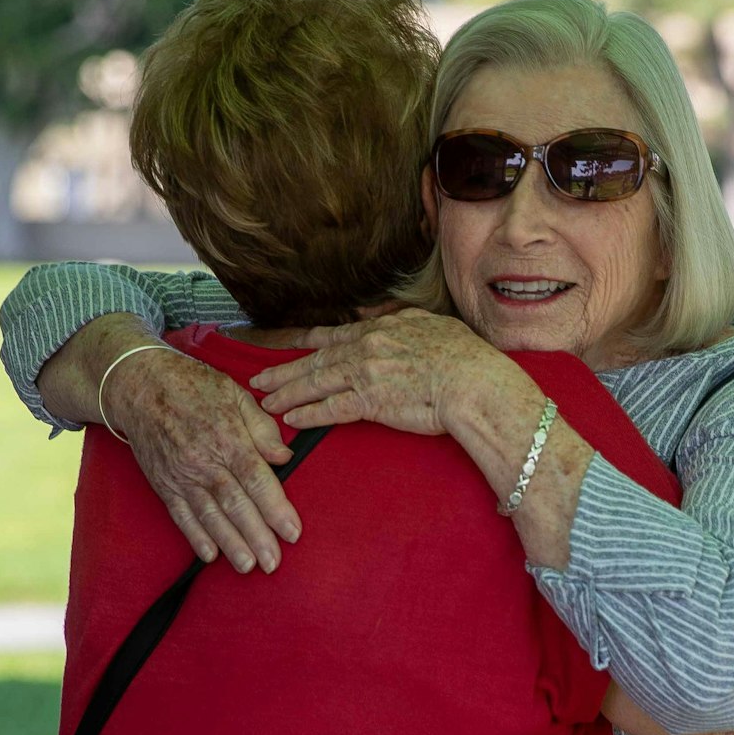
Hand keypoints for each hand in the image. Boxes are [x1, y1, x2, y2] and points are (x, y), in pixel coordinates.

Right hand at [103, 347, 299, 572]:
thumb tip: (285, 457)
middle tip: (274, 563)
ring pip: (209, 516)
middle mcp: (204, 462)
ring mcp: (182, 475)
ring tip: (248, 567)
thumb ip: (263, 429)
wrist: (140, 385)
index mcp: (228, 439)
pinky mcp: (164, 483)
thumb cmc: (195, 387)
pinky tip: (209, 555)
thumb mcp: (236, 395)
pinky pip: (180, 515)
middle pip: (236, 505)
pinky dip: (195, 536)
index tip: (293, 533)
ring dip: (230, 544)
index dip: (276, 509)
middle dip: (257, 537)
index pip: (258, 480)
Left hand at [250, 309, 509, 435]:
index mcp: (381, 330)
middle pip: (315, 360)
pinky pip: (330, 410)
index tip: (287, 349)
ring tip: (266, 402)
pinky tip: (291, 420)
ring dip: (287, 393)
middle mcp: (366, 348)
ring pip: (315, 383)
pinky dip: (308, 415)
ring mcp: (366, 374)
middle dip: (284, 371)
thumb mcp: (431, 323)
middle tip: (259, 379)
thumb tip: (373, 315)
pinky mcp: (370, 402)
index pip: (333, 337)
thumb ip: (399, 317)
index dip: (306, 345)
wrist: (474, 382)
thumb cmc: (465, 356)